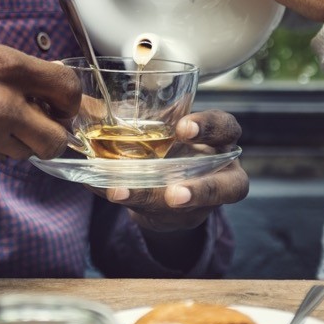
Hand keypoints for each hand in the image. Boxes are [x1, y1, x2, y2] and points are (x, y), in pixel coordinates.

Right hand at [0, 20, 80, 178]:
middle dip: (54, 132)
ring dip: (17, 140)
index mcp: (3, 67)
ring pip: (23, 152)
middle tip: (42, 124)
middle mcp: (0, 106)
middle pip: (55, 138)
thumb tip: (25, 65)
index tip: (67, 103)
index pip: (65, 88)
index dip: (72, 99)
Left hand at [98, 109, 246, 232]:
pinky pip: (163, 215)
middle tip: (173, 194)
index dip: (208, 127)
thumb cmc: (174, 141)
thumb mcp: (169, 125)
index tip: (182, 128)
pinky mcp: (186, 216)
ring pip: (193, 210)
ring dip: (159, 204)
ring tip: (123, 194)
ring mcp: (207, 200)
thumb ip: (150, 117)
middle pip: (231, 186)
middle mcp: (222, 172)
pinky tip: (107, 190)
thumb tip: (92, 106)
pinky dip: (133, 201)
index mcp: (221, 139)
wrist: (172, 176)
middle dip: (202, 191)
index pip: (225, 127)